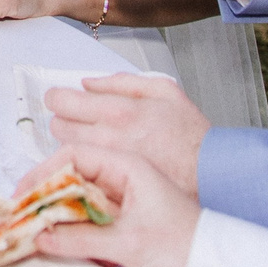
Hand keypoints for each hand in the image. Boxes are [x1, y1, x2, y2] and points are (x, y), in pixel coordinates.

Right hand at [22, 143, 203, 266]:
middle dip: (45, 192)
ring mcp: (126, 196)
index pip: (74, 156)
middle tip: (24, 213)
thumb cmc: (187, 249)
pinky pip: (91, 213)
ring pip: (80, 195)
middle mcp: (126, 176)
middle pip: (73, 174)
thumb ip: (80, 241)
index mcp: (129, 167)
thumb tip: (42, 236)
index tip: (24, 195)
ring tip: (39, 227)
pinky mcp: (127, 217)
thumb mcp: (128, 246)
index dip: (43, 174)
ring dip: (58, 209)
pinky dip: (73, 223)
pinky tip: (63, 237)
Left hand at [43, 72, 209, 195]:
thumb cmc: (190, 135)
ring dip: (71, 144)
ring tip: (91, 142)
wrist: (210, 173)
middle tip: (77, 121)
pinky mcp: (110, 185)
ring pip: (65, 150)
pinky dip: (83, 164)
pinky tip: (99, 161)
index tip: (60, 100)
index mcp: (119, 110)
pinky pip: (82, 170)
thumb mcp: (164, 91)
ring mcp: (107, 164)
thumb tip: (88, 84)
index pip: (63, 101)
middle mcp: (108, 137)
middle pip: (58, 126)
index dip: (57, 98)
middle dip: (63, 121)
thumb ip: (122, 81)